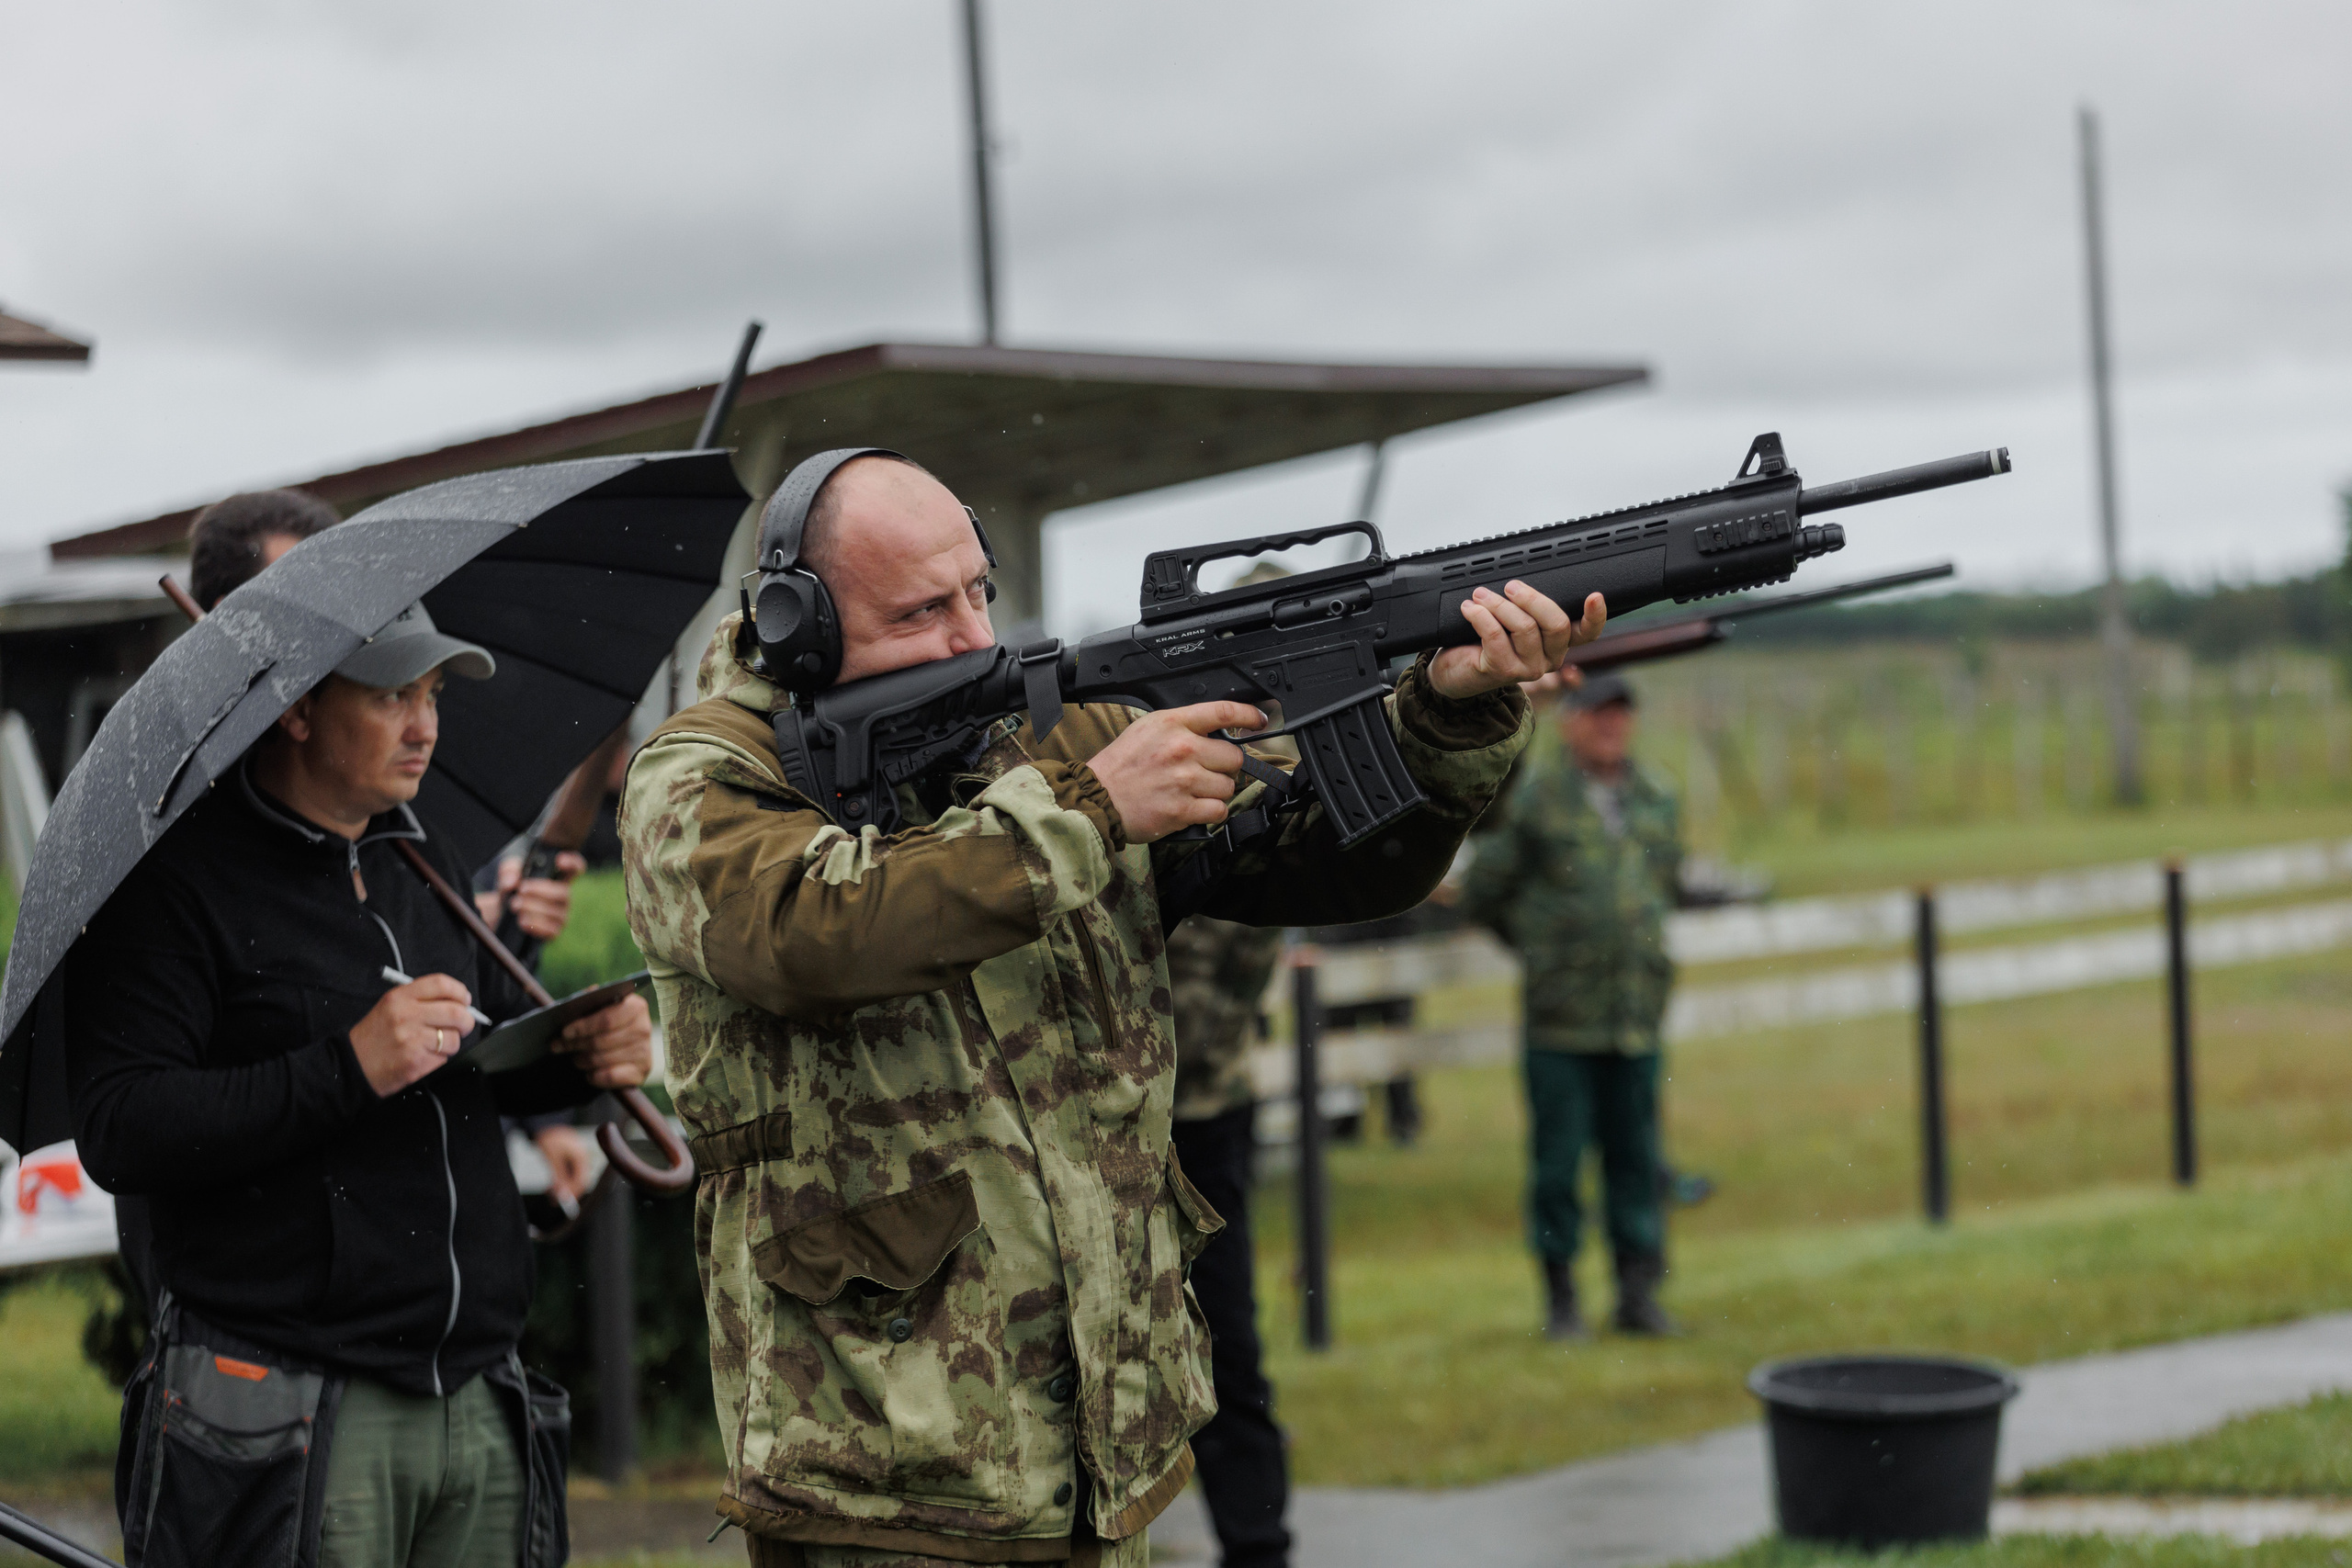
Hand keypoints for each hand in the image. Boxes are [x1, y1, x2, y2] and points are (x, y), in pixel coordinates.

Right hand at [349, 974, 476, 1096]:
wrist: (351, 1065)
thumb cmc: (374, 1037)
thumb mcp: (389, 1007)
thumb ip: (420, 1000)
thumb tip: (458, 1002)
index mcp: (399, 998)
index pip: (441, 984)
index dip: (459, 992)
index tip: (464, 1000)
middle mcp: (406, 1016)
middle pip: (456, 1012)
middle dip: (466, 1021)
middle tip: (463, 1025)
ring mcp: (412, 1040)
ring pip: (454, 1039)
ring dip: (451, 1044)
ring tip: (435, 1045)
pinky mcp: (416, 1063)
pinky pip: (444, 1059)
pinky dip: (439, 1060)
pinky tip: (424, 1058)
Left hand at [474, 852, 585, 940]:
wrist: (503, 913)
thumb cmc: (513, 889)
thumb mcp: (508, 874)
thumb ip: (509, 871)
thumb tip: (512, 882)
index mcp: (559, 878)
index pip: (576, 868)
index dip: (573, 863)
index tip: (558, 860)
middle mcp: (564, 896)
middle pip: (565, 892)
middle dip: (541, 891)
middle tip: (521, 890)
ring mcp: (561, 915)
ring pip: (555, 912)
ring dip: (533, 907)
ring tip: (515, 905)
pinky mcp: (554, 932)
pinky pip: (551, 930)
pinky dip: (535, 925)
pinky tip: (521, 921)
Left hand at [533, 1124, 593, 1204]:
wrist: (542, 1123)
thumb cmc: (548, 1137)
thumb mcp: (551, 1157)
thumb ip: (558, 1176)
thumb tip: (561, 1194)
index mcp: (581, 1155)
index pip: (582, 1179)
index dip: (573, 1192)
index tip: (563, 1201)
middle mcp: (581, 1157)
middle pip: (578, 1180)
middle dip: (567, 1191)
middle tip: (555, 1201)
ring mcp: (576, 1157)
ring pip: (572, 1177)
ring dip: (563, 1186)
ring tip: (551, 1194)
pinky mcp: (569, 1158)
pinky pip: (568, 1173)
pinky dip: (560, 1180)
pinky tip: (552, 1185)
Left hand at [553, 993, 653, 1089]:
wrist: (626, 1046)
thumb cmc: (606, 1024)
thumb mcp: (599, 1008)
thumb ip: (589, 1002)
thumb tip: (575, 1004)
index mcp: (635, 1007)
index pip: (607, 1019)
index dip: (583, 1027)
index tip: (564, 1032)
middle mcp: (644, 1028)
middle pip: (601, 1041)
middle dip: (575, 1044)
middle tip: (557, 1046)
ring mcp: (644, 1052)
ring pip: (602, 1059)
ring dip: (582, 1060)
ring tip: (575, 1058)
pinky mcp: (641, 1072)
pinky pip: (610, 1077)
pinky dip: (594, 1076)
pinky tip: (589, 1072)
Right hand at [1087, 702, 1262, 843]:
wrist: (1097, 797)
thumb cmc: (1120, 766)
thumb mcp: (1148, 729)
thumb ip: (1182, 727)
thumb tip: (1216, 733)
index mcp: (1173, 724)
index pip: (1223, 712)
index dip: (1249, 715)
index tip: (1259, 720)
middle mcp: (1182, 749)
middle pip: (1234, 756)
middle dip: (1224, 766)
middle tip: (1206, 771)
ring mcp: (1184, 780)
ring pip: (1228, 786)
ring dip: (1217, 791)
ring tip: (1193, 791)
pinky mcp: (1182, 810)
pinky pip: (1218, 810)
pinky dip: (1210, 812)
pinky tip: (1193, 808)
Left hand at [1429, 584, 1606, 699]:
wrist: (1454, 671)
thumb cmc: (1484, 641)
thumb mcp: (1512, 620)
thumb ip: (1527, 606)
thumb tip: (1523, 581)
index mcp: (1557, 643)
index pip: (1588, 633)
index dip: (1596, 616)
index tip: (1595, 596)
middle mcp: (1549, 658)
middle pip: (1557, 624)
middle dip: (1532, 598)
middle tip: (1510, 586)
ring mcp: (1528, 668)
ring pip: (1524, 627)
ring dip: (1498, 604)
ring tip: (1480, 595)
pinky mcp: (1503, 671)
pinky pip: (1496, 635)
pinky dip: (1480, 616)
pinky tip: (1469, 609)